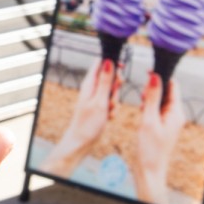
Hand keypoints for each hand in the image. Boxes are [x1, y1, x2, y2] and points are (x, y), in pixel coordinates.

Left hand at [38, 58, 119, 176]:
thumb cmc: (88, 123)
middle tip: (113, 97)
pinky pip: (111, 102)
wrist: (81, 142)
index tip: (122, 69)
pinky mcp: (98, 106)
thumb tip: (108, 61)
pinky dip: (112, 109)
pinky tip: (109, 118)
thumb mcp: (100, 101)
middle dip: (116, 86)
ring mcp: (95, 97)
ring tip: (109, 110)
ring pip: (112, 91)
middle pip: (109, 76)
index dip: (113, 62)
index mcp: (89, 83)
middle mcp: (91, 88)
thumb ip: (105, 81)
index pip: (101, 62)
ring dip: (115, 100)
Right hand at [134, 73, 185, 203]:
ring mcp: (169, 120)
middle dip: (154, 88)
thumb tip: (155, 77)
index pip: (173, 85)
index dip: (161, 76)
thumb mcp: (149, 120)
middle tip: (142, 94)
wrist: (149, 169)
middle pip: (167, 91)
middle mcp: (175, 115)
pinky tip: (142, 111)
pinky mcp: (162, 124)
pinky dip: (149, 106)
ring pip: (160, 100)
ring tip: (141, 104)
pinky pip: (157, 109)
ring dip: (150, 97)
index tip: (147, 72)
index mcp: (176, 112)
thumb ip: (152, 97)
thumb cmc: (150, 149)